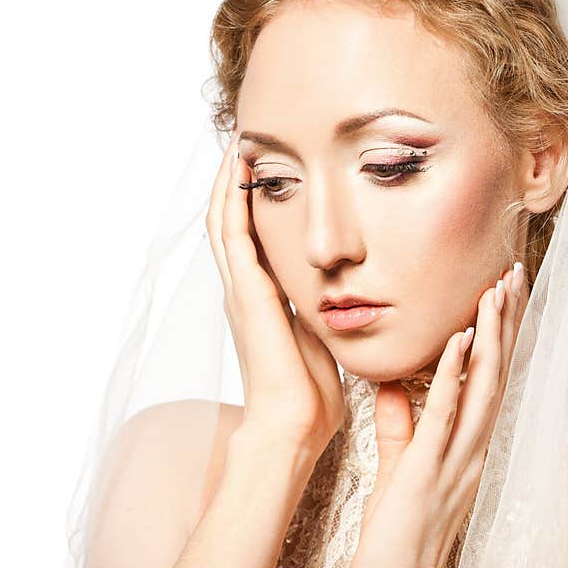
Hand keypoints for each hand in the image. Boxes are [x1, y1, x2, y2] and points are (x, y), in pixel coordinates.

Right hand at [205, 131, 344, 455]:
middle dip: (234, 182)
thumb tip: (344, 294)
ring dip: (228, 180)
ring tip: (238, 141)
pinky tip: (238, 167)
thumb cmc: (309, 393)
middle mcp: (244, 289)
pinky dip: (232, 198)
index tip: (264, 168)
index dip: (251, 203)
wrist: (293, 425)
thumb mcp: (319, 338)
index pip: (249, 238)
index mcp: (261, 300)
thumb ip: (320, 312)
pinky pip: (232, 233)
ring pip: (223, 219)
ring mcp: (241, 289)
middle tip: (243, 141)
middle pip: (228, 222)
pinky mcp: (246, 292)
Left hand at [347, 263, 528, 567]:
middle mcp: (475, 447)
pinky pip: (446, 415)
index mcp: (469, 444)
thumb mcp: (399, 464)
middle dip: (508, 322)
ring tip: (496, 291)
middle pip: (499, 373)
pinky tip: (460, 340)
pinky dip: (455, 375)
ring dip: (491, 336)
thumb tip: (392, 385)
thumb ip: (400, 424)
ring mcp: (458, 459)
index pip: (492, 379)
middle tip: (515, 272)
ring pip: (484, 387)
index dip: (502, 334)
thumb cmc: (399, 526)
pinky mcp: (430, 469)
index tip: (504, 291)